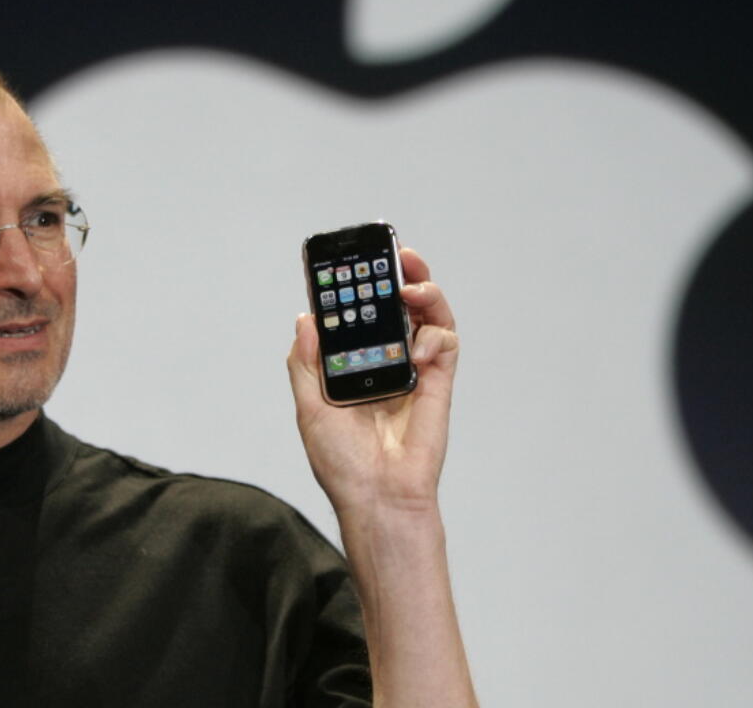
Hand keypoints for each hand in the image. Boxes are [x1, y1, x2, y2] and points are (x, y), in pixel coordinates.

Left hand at [287, 247, 459, 518]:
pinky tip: (421, 345)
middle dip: (399, 275)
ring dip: (425, 291)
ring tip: (412, 284)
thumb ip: (307, 362)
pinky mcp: (439, 382)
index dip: (359, 287)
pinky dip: (436, 334)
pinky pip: (446, 344)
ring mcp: (415, 369)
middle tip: (396, 255)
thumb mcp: (309, 408)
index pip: (359, 314)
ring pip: (427, 316)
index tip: (352, 262)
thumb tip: (306, 318)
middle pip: (398, 306)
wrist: (378, 497)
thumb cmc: (343, 462)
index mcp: (354, 364)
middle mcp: (386, 361)